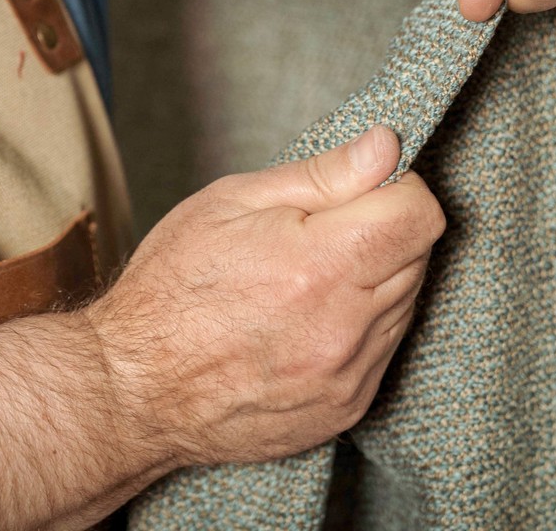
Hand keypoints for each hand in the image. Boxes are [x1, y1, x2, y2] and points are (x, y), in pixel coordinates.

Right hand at [86, 126, 443, 466]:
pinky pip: (384, 351)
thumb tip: (386, 145)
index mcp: (319, 266)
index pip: (420, 215)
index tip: (363, 189)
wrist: (134, 389)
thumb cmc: (172, 287)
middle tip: (323, 233)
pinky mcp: (347, 409)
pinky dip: (360, 328)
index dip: (397, 188)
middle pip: (419, 257)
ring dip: (375, 282)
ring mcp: (349, 377)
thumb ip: (322, 175)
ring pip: (406, 304)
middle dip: (383, 232)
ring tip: (309, 281)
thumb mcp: (231, 203)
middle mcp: (344, 328)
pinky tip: (308, 321)